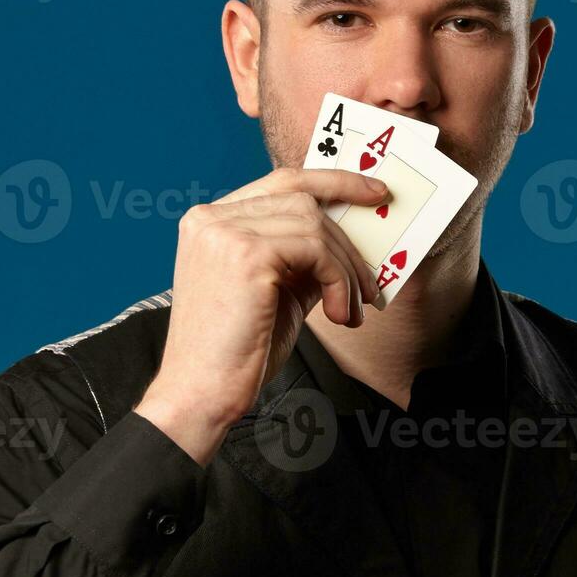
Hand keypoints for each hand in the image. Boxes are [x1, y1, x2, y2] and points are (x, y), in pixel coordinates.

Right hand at [133, 167, 386, 464]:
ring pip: (314, 224)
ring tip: (351, 310)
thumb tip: (355, 239)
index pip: (282, 182)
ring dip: (346, 270)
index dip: (333, 182)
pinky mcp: (245, 254)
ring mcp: (225, 232)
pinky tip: (338, 315)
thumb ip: (306, 256)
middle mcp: (211, 217)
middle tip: (370, 283)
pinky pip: (315, 250)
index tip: (374, 193)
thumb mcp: (279, 290)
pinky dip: (338, 280)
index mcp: (212, 221)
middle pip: (303, 198)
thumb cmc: (237, 351)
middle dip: (348, 239)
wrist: (202, 395)